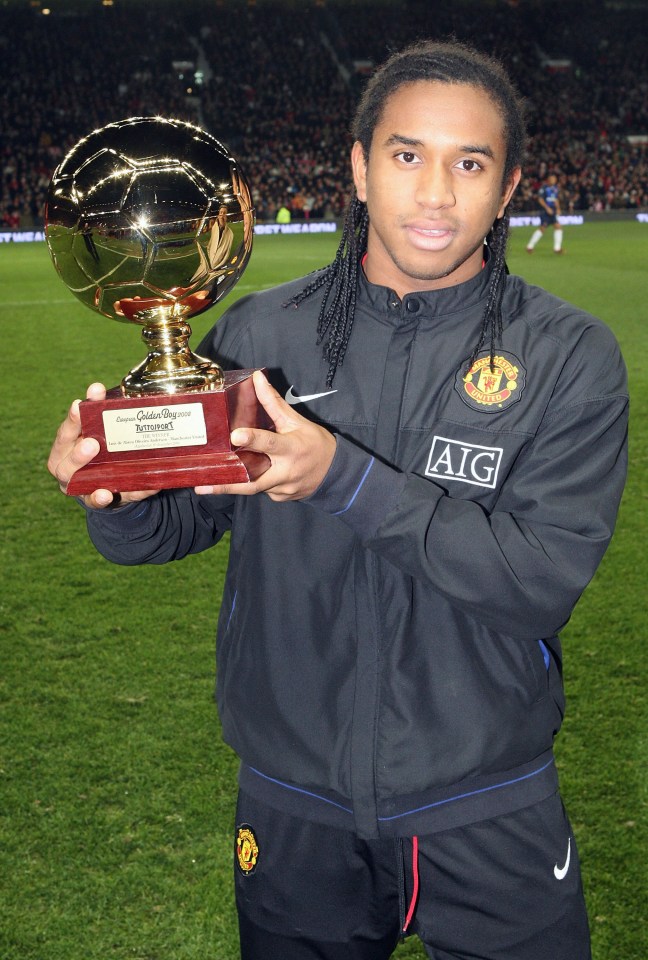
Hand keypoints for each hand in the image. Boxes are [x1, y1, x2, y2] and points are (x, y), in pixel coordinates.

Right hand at [47, 382, 158, 508]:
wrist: (109, 486)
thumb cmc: (101, 453)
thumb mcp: (101, 434)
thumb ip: (103, 416)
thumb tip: (110, 393)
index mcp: (65, 447)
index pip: (66, 432)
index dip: (73, 419)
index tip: (80, 404)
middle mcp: (66, 467)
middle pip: (64, 460)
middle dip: (77, 451)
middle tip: (92, 442)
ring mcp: (78, 486)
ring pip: (74, 480)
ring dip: (83, 468)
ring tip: (94, 456)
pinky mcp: (94, 501)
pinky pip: (95, 501)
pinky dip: (100, 497)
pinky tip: (105, 494)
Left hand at [194, 370, 336, 501]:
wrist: (336, 473)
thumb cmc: (315, 443)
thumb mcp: (297, 422)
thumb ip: (273, 403)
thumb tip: (257, 378)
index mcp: (291, 448)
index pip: (269, 443)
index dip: (252, 439)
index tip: (235, 435)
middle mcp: (286, 472)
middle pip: (253, 481)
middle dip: (227, 485)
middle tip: (201, 486)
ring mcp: (282, 489)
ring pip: (254, 486)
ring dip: (233, 484)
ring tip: (205, 485)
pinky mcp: (280, 498)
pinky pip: (261, 490)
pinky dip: (250, 482)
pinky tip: (240, 478)